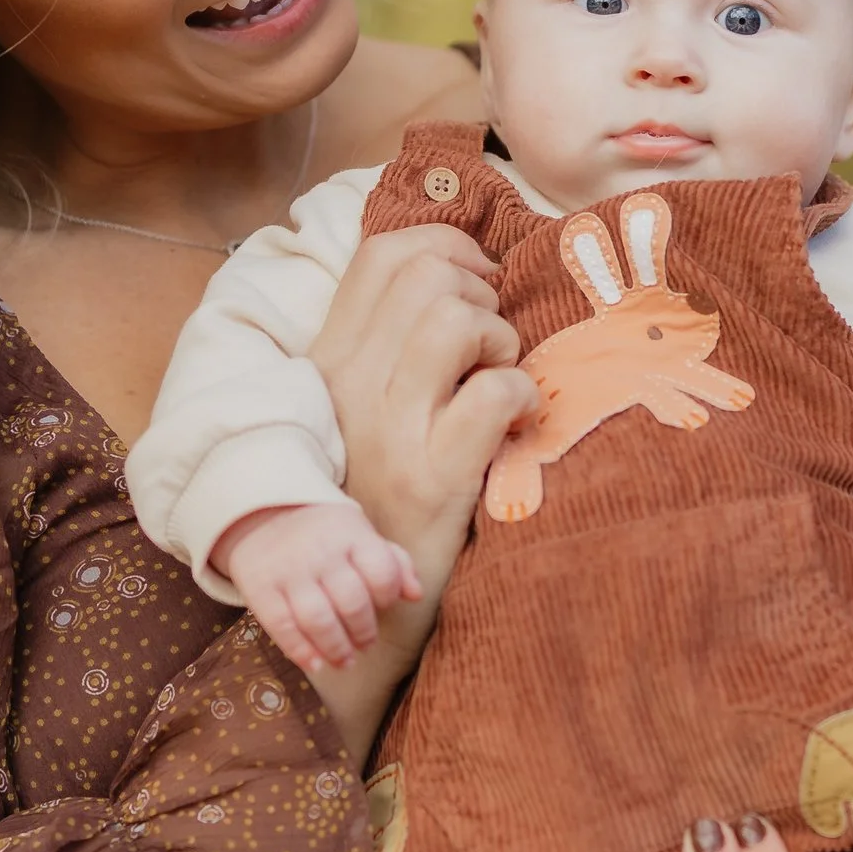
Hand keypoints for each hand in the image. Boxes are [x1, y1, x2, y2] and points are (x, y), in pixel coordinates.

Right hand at [219, 499, 422, 675]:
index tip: (383, 606)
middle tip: (366, 644)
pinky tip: (315, 664)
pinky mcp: (260, 588)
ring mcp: (288, 571)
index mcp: (351, 535)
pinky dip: (300, 651)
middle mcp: (320, 553)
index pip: (382, 572)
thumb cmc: (325, 533)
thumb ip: (393, 562)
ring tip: (345, 661)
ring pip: (317, 619)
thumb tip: (416, 594)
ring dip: (336, 648)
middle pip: (352, 602)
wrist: (261, 512)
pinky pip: (281, 626)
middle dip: (364, 631)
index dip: (388, 596)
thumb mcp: (360, 535)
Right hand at [312, 224, 535, 598]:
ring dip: (500, 340)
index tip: (480, 284)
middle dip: (481, 295)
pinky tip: (516, 420)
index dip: (448, 247)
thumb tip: (463, 271)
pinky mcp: (433, 479)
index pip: (383, 253)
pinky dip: (521, 394)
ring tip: (498, 380)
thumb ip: (394, 344)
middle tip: (491, 346)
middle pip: (426, 274)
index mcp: (330, 361)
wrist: (364, 604)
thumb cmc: (383, 497)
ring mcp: (389, 432)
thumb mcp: (368, 411)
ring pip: (455, 320)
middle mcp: (349, 387)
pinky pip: (493, 391)